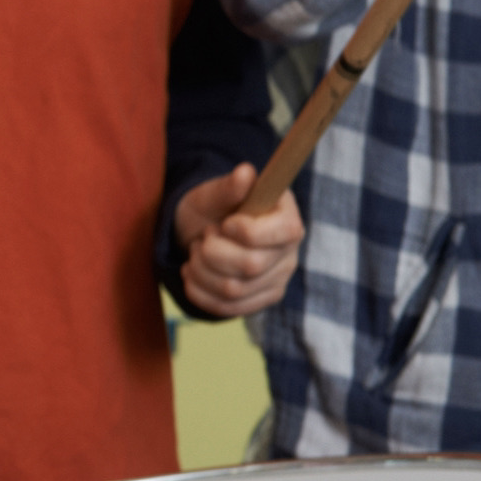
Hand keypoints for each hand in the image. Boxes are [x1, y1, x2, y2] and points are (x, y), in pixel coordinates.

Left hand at [175, 162, 304, 315]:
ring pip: (233, 290)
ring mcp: (276, 280)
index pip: (285, 231)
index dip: (249, 231)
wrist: (201, 233)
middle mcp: (288, 252)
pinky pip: (226, 308)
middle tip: (204, 236)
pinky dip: (199, 291)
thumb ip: (229, 186)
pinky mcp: (258, 301)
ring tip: (197, 252)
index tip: (225, 223)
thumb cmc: (212, 208)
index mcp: (286, 217)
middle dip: (213, 251)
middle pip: (252, 265)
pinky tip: (191, 273)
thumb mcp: (213, 192)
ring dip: (201, 270)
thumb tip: (245, 172)